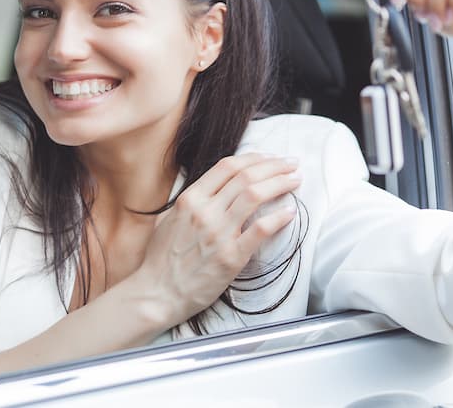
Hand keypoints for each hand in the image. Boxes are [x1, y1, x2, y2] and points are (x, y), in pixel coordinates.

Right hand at [130, 154, 300, 324]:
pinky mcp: (231, 257)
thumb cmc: (161, 260)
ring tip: (296, 180)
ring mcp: (218, 234)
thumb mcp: (169, 220)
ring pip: (255, 196)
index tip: (269, 158)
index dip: (254, 158)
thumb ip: (191, 202)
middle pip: (246, 176)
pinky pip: (260, 230)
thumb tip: (213, 189)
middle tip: (291, 164)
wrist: (156, 294)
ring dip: (280, 183)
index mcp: (190, 199)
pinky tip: (290, 213)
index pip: (227, 166)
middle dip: (274, 166)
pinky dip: (278, 218)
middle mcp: (204, 211)